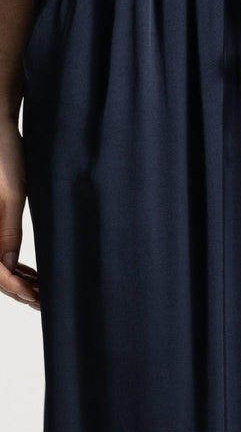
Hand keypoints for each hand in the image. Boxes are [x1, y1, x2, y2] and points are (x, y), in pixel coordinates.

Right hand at [0, 120, 39, 310]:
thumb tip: (9, 267)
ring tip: (41, 290)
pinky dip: (13, 264)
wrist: (0, 130)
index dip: (14, 287)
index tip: (36, 297)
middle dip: (17, 289)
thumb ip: (8, 230)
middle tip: (44, 301)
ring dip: (15, 279)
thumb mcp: (12, 193)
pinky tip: (29, 273)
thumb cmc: (5, 156)